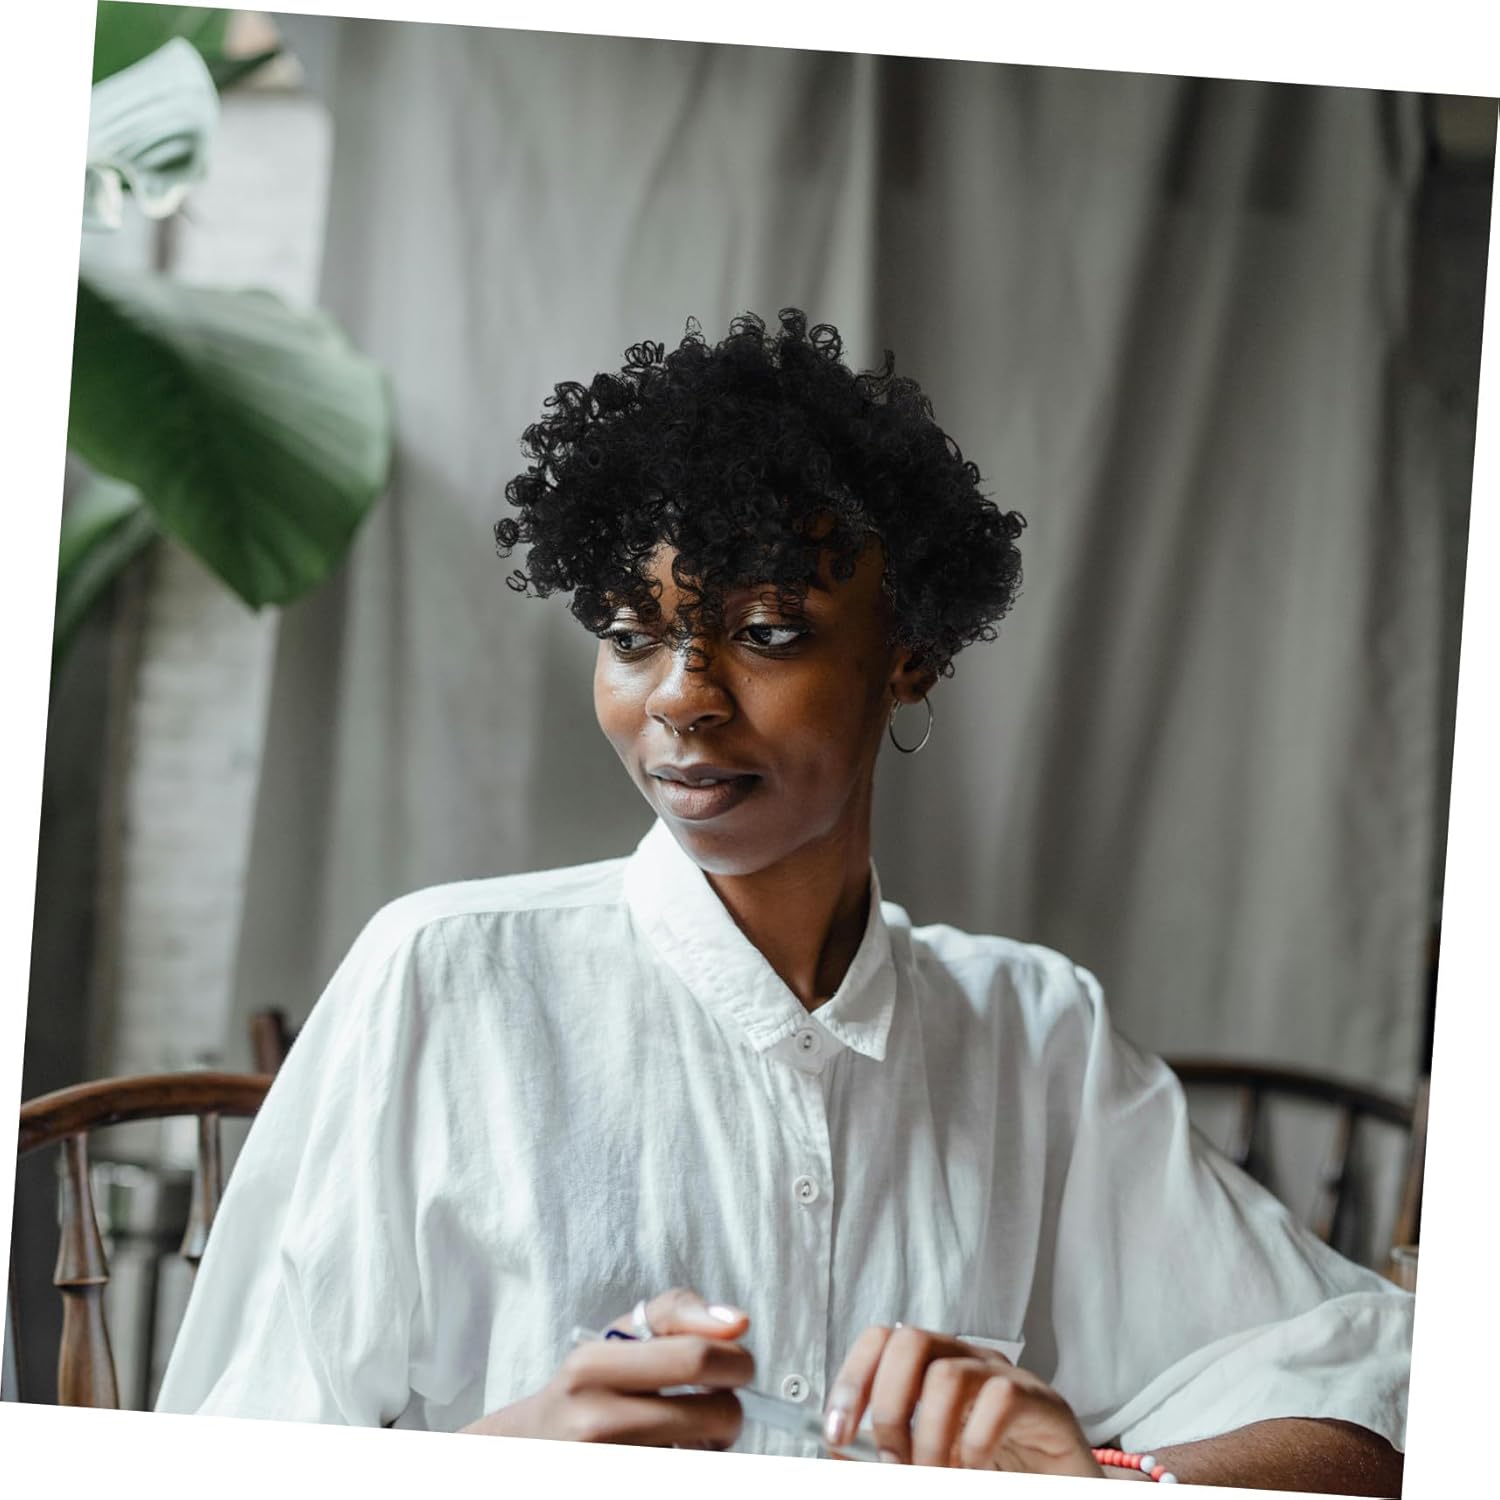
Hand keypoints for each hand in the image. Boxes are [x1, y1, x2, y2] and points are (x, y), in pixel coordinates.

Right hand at [462, 1288, 753, 1447]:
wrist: (531, 1448)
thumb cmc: (588, 1386)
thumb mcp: (618, 1338)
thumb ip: (677, 1316)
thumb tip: (738, 1323)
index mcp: (594, 1366)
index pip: (697, 1357)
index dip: (737, 1361)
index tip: (740, 1366)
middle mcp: (596, 1421)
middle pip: (717, 1412)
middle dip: (733, 1410)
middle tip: (718, 1408)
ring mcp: (610, 1465)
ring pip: (709, 1455)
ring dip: (712, 1446)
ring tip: (687, 1436)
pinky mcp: (620, 1488)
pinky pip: (687, 1476)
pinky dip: (689, 1464)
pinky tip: (668, 1455)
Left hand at [822, 1324, 1101, 1474]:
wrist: (1065, 1485)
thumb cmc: (994, 1471)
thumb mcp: (928, 1462)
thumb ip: (884, 1455)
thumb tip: (840, 1452)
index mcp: (934, 1366)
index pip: (881, 1339)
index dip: (852, 1380)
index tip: (837, 1434)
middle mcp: (967, 1359)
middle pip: (910, 1341)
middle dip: (888, 1406)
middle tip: (893, 1462)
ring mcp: (1007, 1376)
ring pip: (948, 1375)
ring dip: (929, 1438)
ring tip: (934, 1475)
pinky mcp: (1043, 1402)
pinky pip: (1001, 1401)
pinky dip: (975, 1445)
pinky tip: (976, 1472)